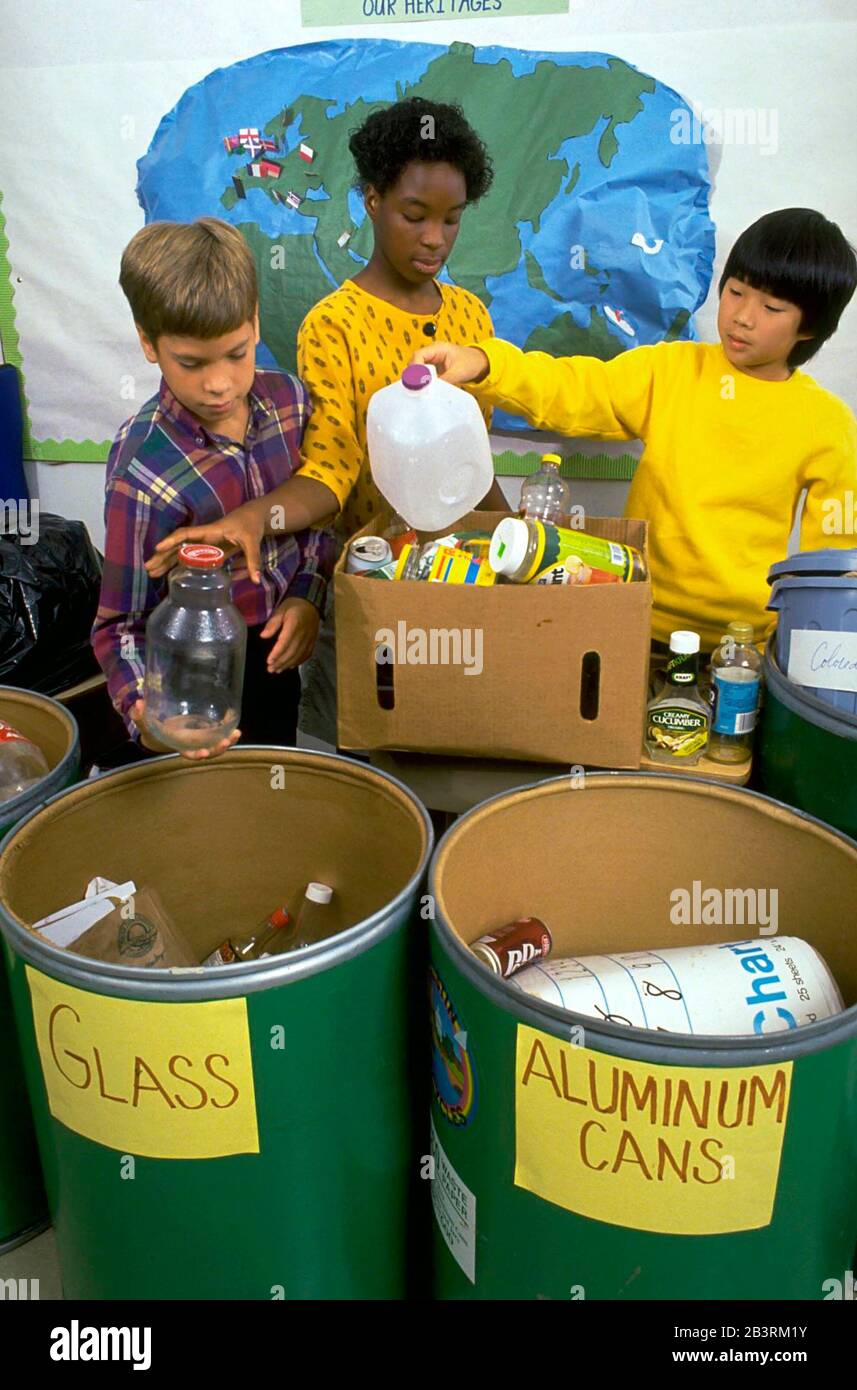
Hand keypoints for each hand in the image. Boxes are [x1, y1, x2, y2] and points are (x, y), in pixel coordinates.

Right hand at [128, 699, 240, 761]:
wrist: (161, 732)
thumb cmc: (153, 730)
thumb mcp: (145, 725)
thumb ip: (140, 717)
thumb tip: (138, 703)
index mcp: (179, 746)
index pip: (189, 754)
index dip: (197, 755)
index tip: (203, 753)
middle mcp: (193, 745)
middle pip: (209, 752)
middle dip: (219, 749)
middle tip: (227, 741)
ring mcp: (201, 739)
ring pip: (217, 744)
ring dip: (228, 740)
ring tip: (237, 733)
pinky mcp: (206, 730)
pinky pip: (219, 732)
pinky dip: (227, 728)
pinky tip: (233, 718)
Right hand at [145, 500, 266, 583]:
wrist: (252, 517)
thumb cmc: (250, 526)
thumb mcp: (252, 542)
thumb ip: (253, 560)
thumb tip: (256, 580)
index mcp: (210, 531)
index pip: (187, 533)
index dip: (172, 540)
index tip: (158, 548)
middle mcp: (203, 537)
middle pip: (178, 544)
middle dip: (162, 555)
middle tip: (148, 567)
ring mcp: (203, 543)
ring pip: (180, 551)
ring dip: (166, 561)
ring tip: (151, 572)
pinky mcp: (206, 549)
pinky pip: (188, 557)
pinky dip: (177, 564)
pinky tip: (167, 573)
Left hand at [260, 597, 320, 672]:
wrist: (311, 604)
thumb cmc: (293, 606)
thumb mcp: (280, 610)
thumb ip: (273, 623)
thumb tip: (263, 636)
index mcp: (294, 625)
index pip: (284, 643)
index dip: (277, 654)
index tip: (269, 661)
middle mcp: (303, 634)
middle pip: (291, 652)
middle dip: (280, 662)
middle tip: (270, 669)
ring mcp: (309, 639)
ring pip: (298, 656)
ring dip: (287, 664)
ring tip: (277, 670)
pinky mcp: (313, 642)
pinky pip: (306, 655)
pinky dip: (298, 662)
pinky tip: (290, 666)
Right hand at [410, 341, 489, 385]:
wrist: (480, 363)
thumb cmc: (472, 362)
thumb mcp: (458, 372)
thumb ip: (444, 380)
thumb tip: (431, 389)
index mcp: (438, 348)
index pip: (418, 355)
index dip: (415, 368)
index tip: (416, 381)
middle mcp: (432, 353)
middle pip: (415, 362)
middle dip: (414, 375)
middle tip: (416, 388)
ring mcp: (432, 361)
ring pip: (417, 369)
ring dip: (417, 379)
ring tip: (420, 389)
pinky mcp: (434, 369)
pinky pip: (424, 375)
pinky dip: (423, 382)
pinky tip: (425, 389)